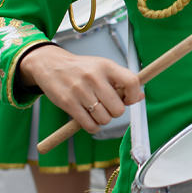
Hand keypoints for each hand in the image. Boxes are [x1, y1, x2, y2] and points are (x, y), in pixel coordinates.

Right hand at [19, 45, 142, 132]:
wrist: (51, 65)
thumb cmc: (81, 68)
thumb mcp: (102, 67)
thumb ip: (121, 81)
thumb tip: (140, 96)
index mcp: (106, 66)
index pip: (132, 82)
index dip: (133, 96)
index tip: (128, 100)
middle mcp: (94, 77)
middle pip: (118, 108)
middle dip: (115, 112)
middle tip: (108, 107)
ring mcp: (80, 90)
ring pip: (105, 119)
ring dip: (103, 120)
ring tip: (96, 111)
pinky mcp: (68, 103)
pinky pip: (89, 125)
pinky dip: (93, 127)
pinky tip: (89, 119)